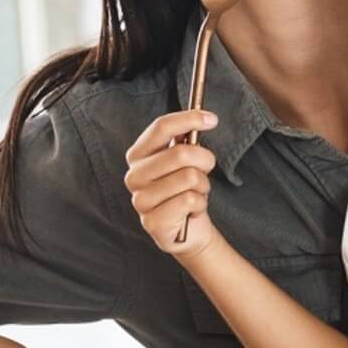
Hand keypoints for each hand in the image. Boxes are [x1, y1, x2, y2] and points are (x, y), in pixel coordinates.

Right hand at [125, 110, 219, 259]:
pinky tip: (191, 210)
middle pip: (181, 153)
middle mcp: (134, 176)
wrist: (187, 229)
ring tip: (195, 192)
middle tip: (205, 170)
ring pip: (190, 177)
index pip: (161, 127)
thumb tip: (203, 118)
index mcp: (138, 155)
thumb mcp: (183, 161)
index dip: (189, 119)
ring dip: (202, 185)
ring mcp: (140, 200)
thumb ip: (185, 140)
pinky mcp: (153, 221)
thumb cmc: (185, 189)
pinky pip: (190, 200)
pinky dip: (200, 203)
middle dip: (204, 160)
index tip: (213, 119)